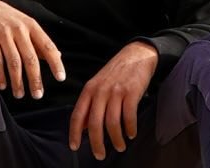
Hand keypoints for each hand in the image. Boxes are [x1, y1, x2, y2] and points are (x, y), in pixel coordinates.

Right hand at [0, 0, 64, 99]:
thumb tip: (58, 56)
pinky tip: (2, 85)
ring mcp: (3, 33)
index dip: (55, 62)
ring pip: (13, 62)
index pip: (47, 45)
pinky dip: (0, 76)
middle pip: (30, 58)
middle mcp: (18, 28)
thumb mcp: (24, 23)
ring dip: (17, 81)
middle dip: (35, 79)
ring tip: (20, 94)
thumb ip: (39, 40)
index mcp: (30, 25)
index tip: (60, 77)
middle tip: (37, 95)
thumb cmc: (5, 17)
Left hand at [68, 41, 157, 158]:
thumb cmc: (116, 72)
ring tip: (119, 146)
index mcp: (89, 89)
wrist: (135, 54)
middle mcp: (100, 90)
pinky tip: (131, 134)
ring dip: (115, 140)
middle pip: (94, 123)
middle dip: (96, 143)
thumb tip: (82, 128)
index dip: (74, 133)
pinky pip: (128, 117)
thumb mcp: (98, 84)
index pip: (77, 114)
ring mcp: (115, 91)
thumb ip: (90, 105)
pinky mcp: (131, 92)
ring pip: (111, 123)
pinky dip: (129, 129)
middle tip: (99, 155)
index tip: (74, 147)